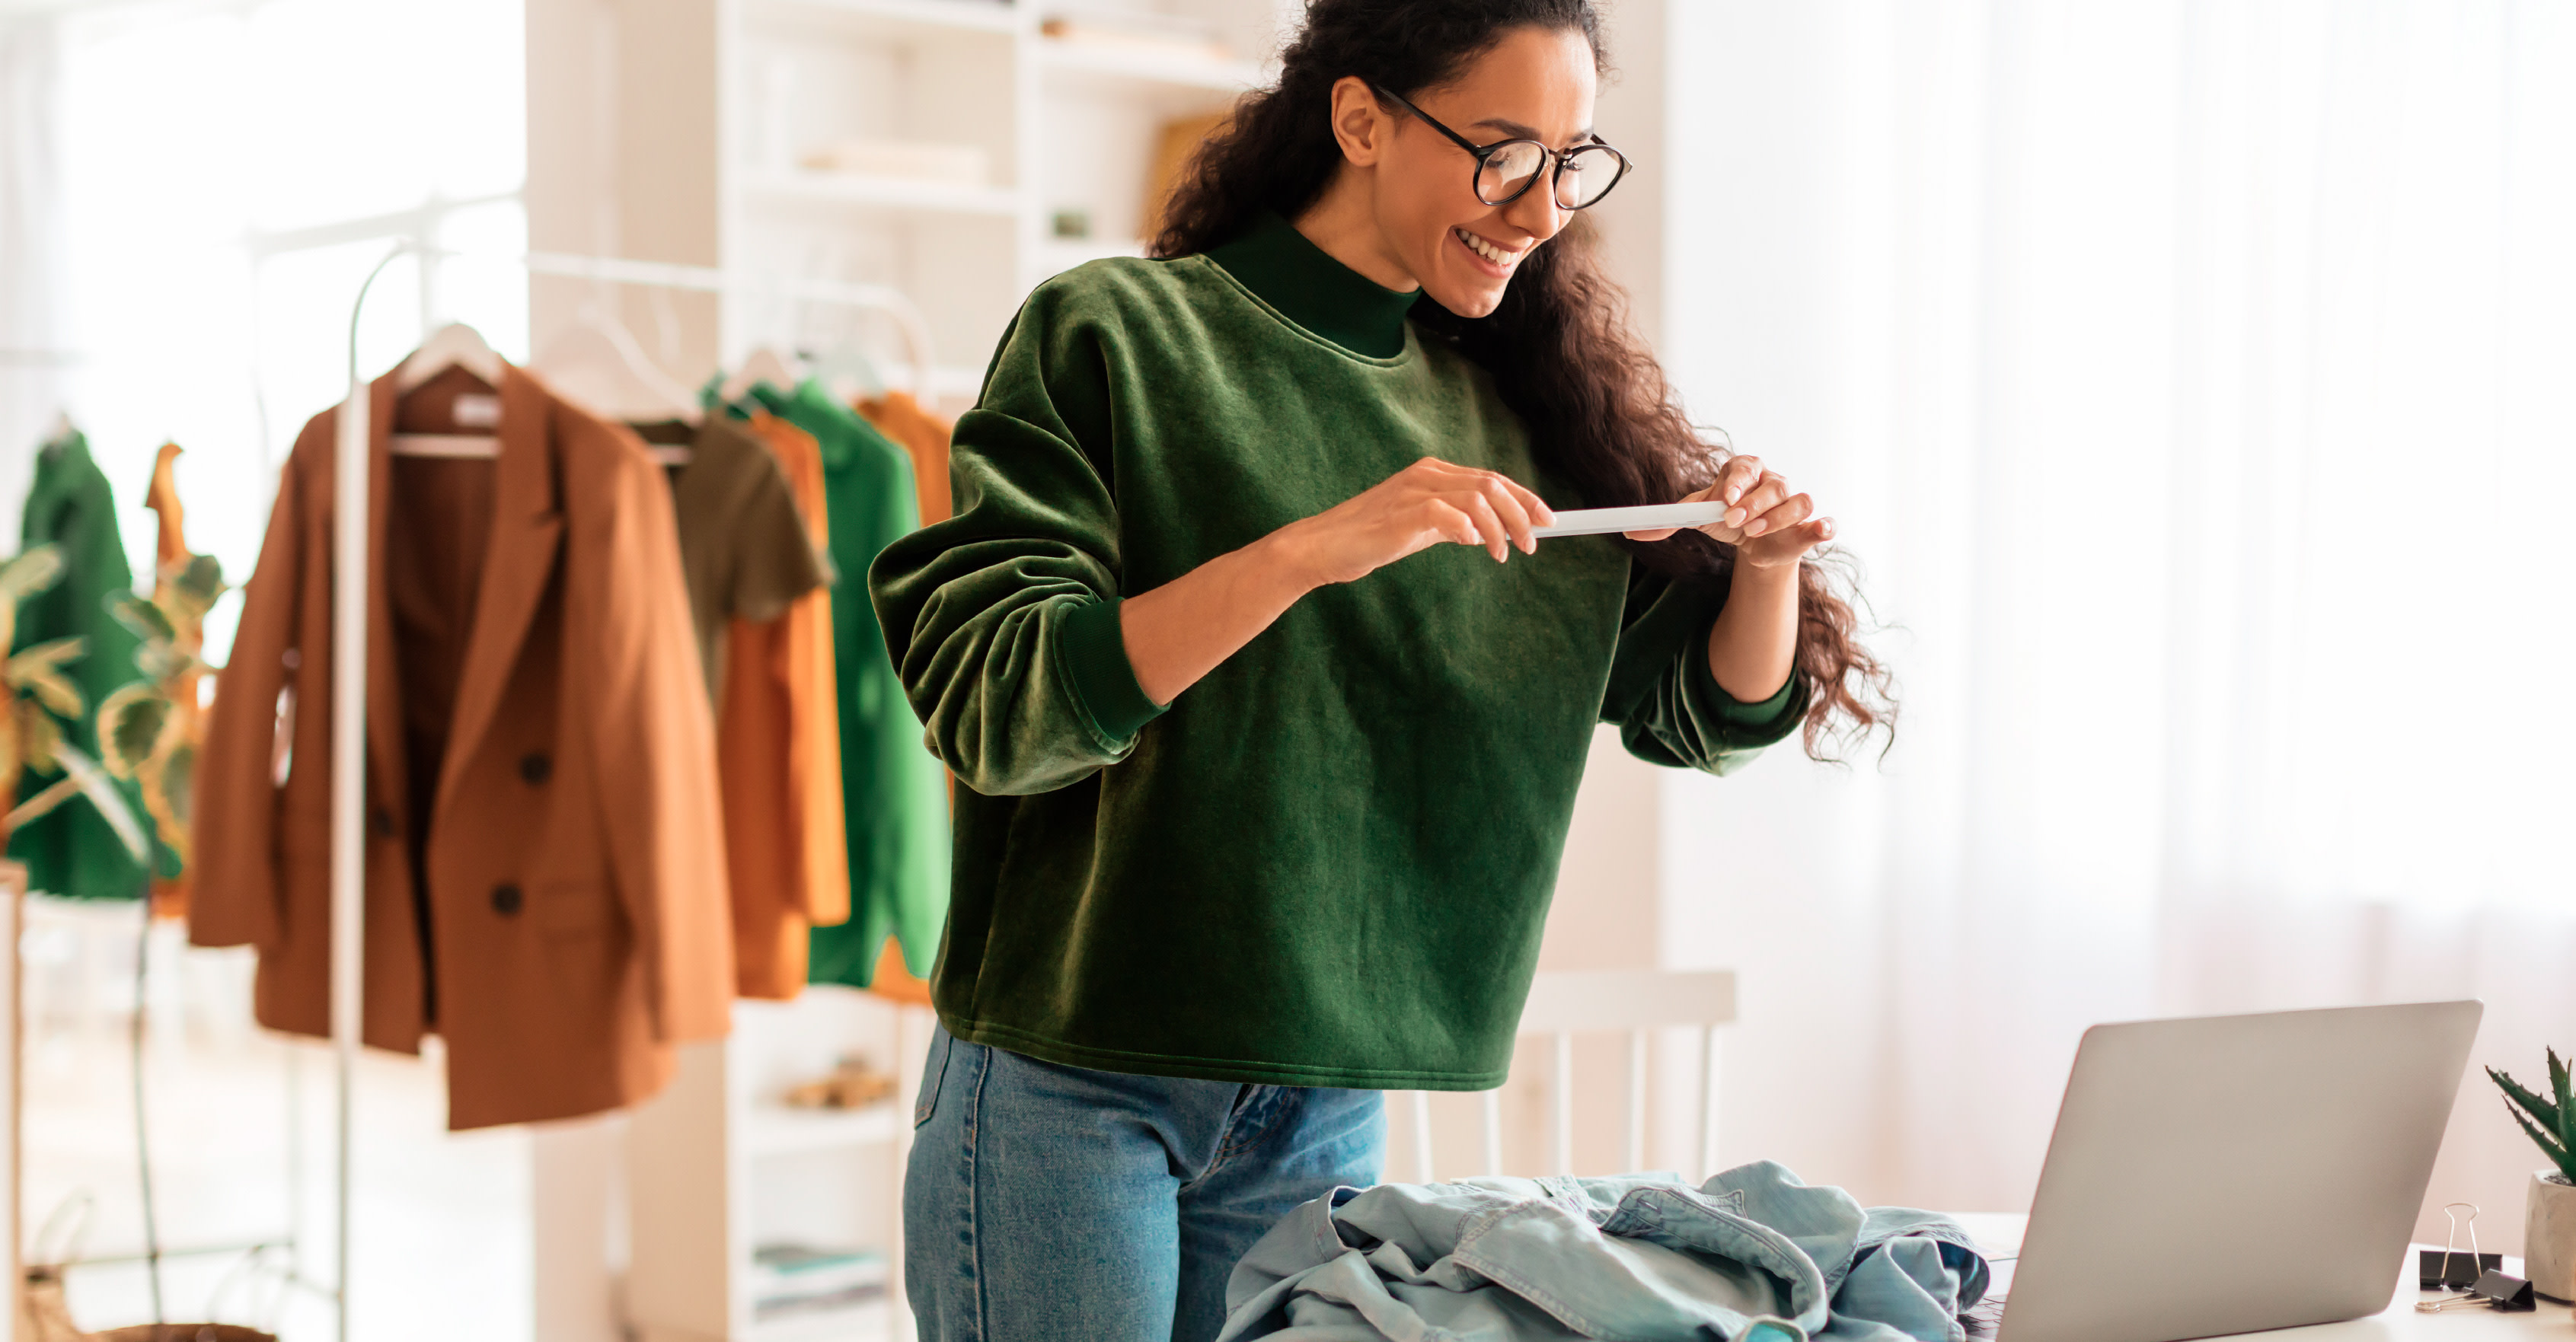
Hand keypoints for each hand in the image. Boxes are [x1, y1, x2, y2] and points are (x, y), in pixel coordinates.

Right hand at [1276, 457, 1556, 587]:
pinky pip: (1446, 514)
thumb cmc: (1370, 539)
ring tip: (1505, 554)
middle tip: (1533, 544)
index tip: (1548, 521)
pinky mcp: (1400, 514)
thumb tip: (1488, 532)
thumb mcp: (1419, 528)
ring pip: (1476, 497)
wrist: (1323, 548)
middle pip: (1490, 483)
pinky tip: (1475, 546)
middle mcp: (1426, 475)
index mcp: (1432, 473)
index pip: (1491, 478)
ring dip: (1500, 527)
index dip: (1525, 497)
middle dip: (1521, 513)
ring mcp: (1412, 491)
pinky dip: (1468, 529)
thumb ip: (1451, 524)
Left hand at [1625, 453, 1833, 568]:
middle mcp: (1773, 482)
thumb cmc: (1723, 520)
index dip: (1736, 481)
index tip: (1723, 498)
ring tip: (1753, 532)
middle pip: (1772, 485)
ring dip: (1777, 517)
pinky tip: (1819, 530)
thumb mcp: (1695, 517)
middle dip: (1752, 504)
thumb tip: (1630, 532)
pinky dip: (1823, 526)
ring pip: (1797, 501)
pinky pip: (1822, 521)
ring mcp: (1793, 502)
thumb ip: (1667, 522)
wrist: (1750, 546)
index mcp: (1744, 472)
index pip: (1744, 467)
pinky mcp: (1808, 525)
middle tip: (1733, 521)